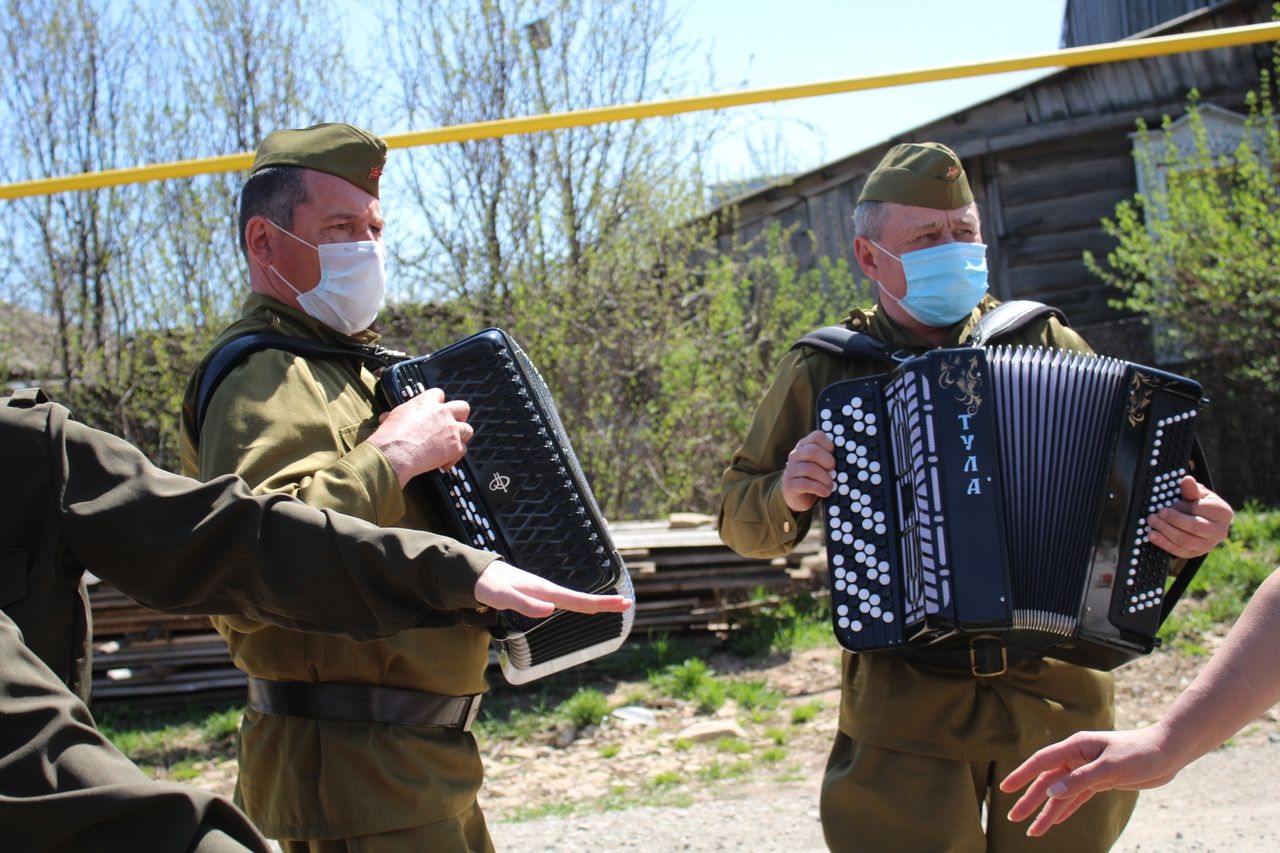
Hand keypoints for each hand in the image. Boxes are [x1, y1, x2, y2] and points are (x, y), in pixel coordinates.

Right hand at [368, 388, 472, 486]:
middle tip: (452, 425)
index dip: (438, 403)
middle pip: (462, 407)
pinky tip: (444, 463)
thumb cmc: (390, 435)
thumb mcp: (393, 417)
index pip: (439, 394)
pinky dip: (455, 458)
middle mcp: (442, 413)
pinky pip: (463, 450)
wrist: (395, 452)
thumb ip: (398, 415)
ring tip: (452, 444)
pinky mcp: (454, 447)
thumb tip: (387, 417)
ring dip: (461, 437)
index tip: (436, 410)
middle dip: (460, 416)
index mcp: (426, 402)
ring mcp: (451, 430)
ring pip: (468, 429)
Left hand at [473, 561, 634, 617]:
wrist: (474, 574)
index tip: (623, 603)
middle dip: (603, 602)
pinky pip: (563, 599)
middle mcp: (546, 590)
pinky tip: (583, 606)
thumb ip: (523, 604)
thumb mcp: (501, 596)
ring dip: (593, 603)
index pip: (577, 600)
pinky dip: (578, 603)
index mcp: (543, 591)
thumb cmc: (486, 586)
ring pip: (573, 598)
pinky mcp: (536, 594)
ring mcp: (542, 592)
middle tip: (627, 604)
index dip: (600, 603)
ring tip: (612, 605)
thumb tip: (550, 611)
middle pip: (580, 599)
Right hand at [781, 430, 835, 512]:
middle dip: (828, 462)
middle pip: (812, 451)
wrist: (800, 498)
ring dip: (825, 479)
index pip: (817, 436)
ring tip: (831, 486)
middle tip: (834, 472)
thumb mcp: (822, 464)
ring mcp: (790, 470)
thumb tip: (848, 457)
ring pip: (810, 469)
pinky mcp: (789, 485)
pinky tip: (825, 492)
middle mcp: (795, 455)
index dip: (829, 445)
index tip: (834, 456)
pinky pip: (805, 484)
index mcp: (804, 446)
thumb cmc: (816, 478)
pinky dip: (819, 489)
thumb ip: (830, 457)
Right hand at [1000, 726, 1180, 837]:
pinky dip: (1065, 810)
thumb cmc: (1140, 753)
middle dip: (1029, 800)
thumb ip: (1080, 780)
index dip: (1022, 775)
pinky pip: (1076, 798)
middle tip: (1012, 817)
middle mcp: (1077, 758)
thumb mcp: (1110, 767)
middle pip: (1047, 781)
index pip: (1041, 762)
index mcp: (1076, 747)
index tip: (1005, 788)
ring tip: (1032, 831)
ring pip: (1061, 793)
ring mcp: (1087, 770)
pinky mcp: (1100, 781)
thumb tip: (1051, 793)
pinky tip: (1054, 821)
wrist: (1168, 752)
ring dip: (1046, 811)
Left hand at [1148, 476, 1232, 558]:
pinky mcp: (1197, 553)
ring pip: (1185, 540)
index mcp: (1223, 513)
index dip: (1182, 507)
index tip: (1169, 504)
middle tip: (1157, 514)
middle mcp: (1220, 531)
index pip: (1200, 510)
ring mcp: (1209, 545)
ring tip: (1152, 522)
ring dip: (1165, 531)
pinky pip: (1179, 552)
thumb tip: (1186, 480)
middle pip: (1194, 527)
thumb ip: (1192, 489)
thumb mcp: (1199, 493)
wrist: (1204, 520)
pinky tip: (1152, 535)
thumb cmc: (1201, 504)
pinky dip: (1164, 543)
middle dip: (1172, 520)